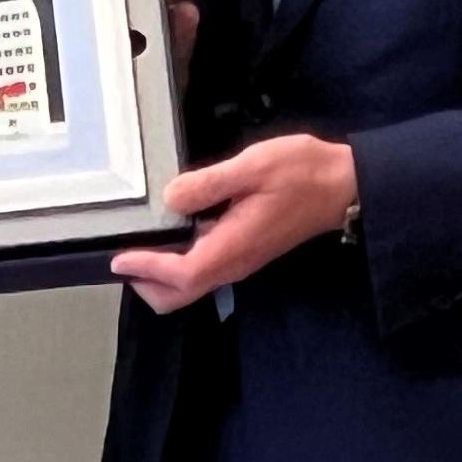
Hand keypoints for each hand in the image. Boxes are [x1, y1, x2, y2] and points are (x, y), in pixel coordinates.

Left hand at [107, 133, 356, 314]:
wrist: (343, 186)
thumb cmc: (302, 173)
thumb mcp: (253, 166)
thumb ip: (209, 183)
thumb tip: (171, 199)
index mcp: (232, 247)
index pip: (179, 274)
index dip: (145, 269)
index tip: (118, 256)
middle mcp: (233, 264)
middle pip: (179, 295)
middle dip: (147, 282)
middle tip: (125, 253)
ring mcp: (239, 261)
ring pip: (189, 286)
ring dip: (160, 275)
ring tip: (140, 243)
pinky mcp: (243, 253)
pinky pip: (202, 270)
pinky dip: (178, 263)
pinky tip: (171, 233)